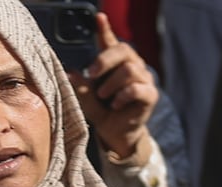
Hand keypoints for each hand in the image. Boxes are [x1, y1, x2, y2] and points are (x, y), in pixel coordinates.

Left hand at [71, 14, 156, 162]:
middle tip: (91, 74)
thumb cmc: (102, 111)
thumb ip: (81, 86)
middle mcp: (133, 66)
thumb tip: (71, 73)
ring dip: (112, 83)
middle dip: (105, 60)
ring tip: (103, 96)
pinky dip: (123, 96)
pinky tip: (115, 104)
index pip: (111, 42)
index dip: (105, 29)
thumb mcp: (86, 98)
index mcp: (116, 63)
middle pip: (124, 50)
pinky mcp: (150, 95)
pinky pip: (137, 89)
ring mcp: (144, 80)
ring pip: (129, 70)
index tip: (98, 17)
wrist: (117, 134)